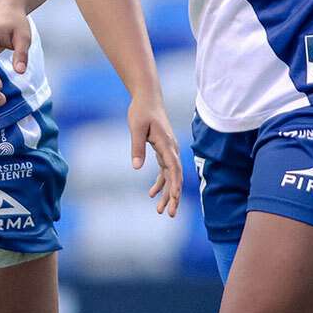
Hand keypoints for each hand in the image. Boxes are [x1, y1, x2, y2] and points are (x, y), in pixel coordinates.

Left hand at [128, 95, 181, 216]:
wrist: (147, 98)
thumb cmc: (141, 111)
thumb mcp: (136, 128)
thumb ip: (137, 147)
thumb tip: (136, 168)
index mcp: (166, 143)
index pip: (173, 167)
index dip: (175, 184)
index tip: (174, 198)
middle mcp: (171, 149)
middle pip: (176, 176)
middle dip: (174, 196)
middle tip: (169, 214)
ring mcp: (169, 150)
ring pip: (171, 176)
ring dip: (167, 193)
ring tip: (161, 211)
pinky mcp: (163, 150)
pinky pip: (165, 171)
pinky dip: (160, 183)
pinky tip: (152, 194)